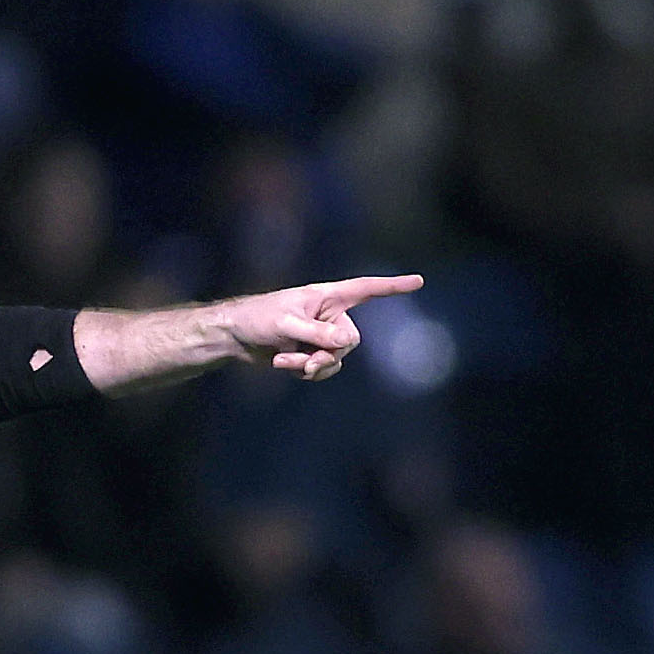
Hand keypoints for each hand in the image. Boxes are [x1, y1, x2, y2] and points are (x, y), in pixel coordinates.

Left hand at [224, 274, 422, 381]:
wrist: (234, 336)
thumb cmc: (258, 318)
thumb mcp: (286, 324)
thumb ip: (317, 332)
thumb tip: (346, 342)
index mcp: (327, 297)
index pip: (366, 289)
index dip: (392, 287)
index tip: (418, 281)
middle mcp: (329, 315)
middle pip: (350, 341)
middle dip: (328, 354)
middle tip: (306, 361)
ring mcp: (320, 336)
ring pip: (336, 359)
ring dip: (312, 366)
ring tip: (285, 361)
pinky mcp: (310, 353)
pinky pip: (321, 369)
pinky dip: (304, 372)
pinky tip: (282, 364)